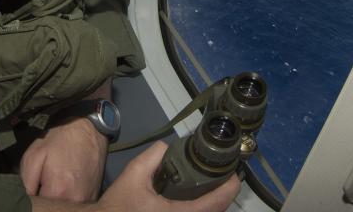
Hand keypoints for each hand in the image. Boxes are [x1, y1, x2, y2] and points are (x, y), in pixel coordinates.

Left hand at [21, 116, 107, 202]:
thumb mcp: (35, 155)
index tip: (33, 189)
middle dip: (45, 200)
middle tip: (43, 184)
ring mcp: (87, 200)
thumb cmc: (60, 139)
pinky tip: (67, 183)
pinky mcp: (94, 196)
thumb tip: (25, 200)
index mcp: (57, 191)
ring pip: (63, 207)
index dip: (34, 199)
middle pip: (52, 209)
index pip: (39, 207)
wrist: (89, 129)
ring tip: (55, 182)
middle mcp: (75, 200)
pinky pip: (76, 205)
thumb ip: (26, 183)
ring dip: (57, 199)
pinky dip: (69, 198)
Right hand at [96, 141, 240, 211]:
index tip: (233, 173)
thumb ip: (153, 156)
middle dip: (222, 194)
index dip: (229, 187)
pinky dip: (203, 210)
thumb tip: (169, 147)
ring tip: (213, 185)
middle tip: (223, 175)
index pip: (216, 203)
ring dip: (214, 204)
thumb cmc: (119, 205)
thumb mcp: (134, 174)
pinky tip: (198, 199)